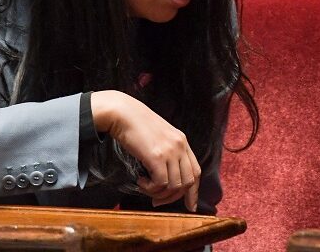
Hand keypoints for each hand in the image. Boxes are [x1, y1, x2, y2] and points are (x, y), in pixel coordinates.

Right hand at [91, 90, 200, 210]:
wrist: (123, 113)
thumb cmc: (136, 125)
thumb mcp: (159, 136)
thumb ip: (167, 152)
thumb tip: (165, 176)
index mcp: (182, 141)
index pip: (196, 171)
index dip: (193, 192)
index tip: (190, 205)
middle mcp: (180, 146)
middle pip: (188, 182)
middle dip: (174, 197)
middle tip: (157, 201)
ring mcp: (170, 151)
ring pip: (175, 186)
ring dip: (159, 193)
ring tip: (145, 187)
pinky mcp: (157, 156)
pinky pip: (161, 183)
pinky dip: (150, 188)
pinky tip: (141, 180)